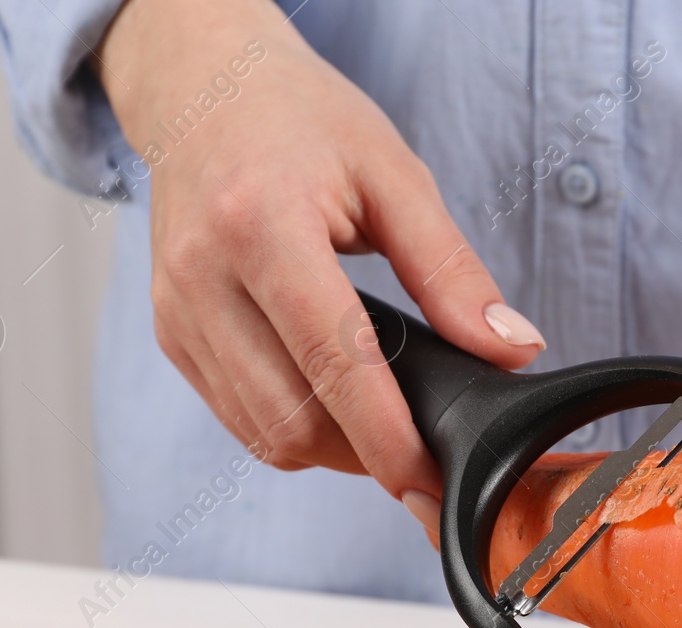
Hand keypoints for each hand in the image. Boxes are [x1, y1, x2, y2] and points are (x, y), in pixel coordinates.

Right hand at [98, 0, 544, 523]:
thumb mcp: (395, 175)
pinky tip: (333, 403)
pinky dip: (292, 428)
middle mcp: (203, 275)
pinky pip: (238, 417)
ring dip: (330, 451)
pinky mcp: (170, 333)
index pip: (334, 363)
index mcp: (261, 223)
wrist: (203, 90)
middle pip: (291, 420)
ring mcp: (176, 311)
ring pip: (262, 434)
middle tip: (423, 452)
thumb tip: (511, 350)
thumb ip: (452, 271)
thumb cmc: (301, 120)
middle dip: (365, 455)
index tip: (433, 483)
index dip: (388, 439)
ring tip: (384, 426)